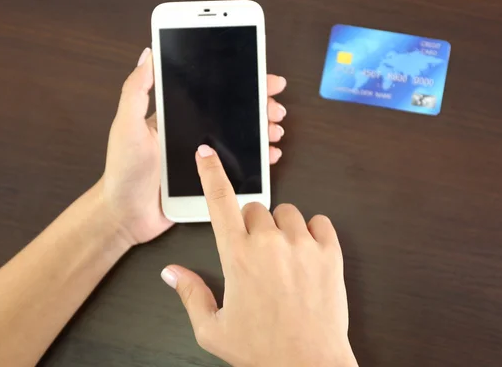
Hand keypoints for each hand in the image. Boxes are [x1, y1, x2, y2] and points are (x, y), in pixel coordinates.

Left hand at [101, 48, 287, 244]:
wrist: (126, 214)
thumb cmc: (124, 169)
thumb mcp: (126, 125)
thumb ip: (136, 90)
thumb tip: (149, 53)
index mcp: (176, 116)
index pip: (212, 93)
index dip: (239, 83)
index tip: (264, 79)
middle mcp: (193, 133)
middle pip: (232, 113)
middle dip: (258, 107)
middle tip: (277, 108)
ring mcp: (203, 157)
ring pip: (240, 138)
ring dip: (261, 131)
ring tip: (276, 130)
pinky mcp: (209, 179)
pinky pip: (238, 165)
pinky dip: (256, 159)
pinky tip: (270, 155)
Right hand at [160, 145, 357, 366]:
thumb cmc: (262, 351)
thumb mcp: (212, 330)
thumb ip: (189, 294)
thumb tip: (170, 272)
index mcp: (237, 257)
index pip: (219, 201)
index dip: (210, 173)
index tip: (207, 154)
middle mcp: (270, 243)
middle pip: (255, 208)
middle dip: (251, 226)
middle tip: (255, 255)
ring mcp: (303, 245)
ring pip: (287, 212)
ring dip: (281, 228)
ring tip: (283, 259)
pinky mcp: (330, 252)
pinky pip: (320, 221)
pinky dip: (312, 233)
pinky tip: (306, 255)